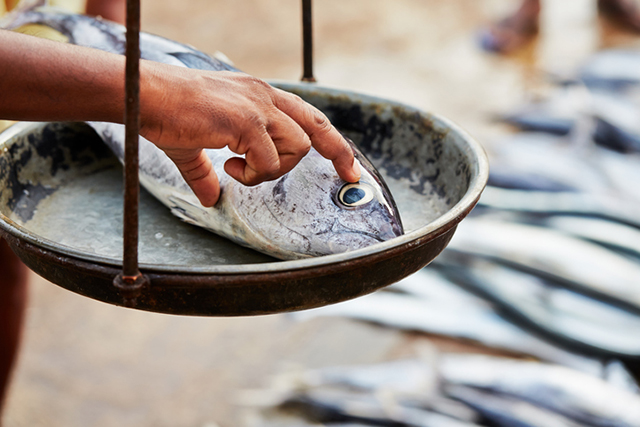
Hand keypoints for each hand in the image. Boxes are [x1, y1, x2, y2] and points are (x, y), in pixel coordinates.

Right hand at [139, 64, 360, 206]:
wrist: (145, 96)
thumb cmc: (166, 114)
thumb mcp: (193, 146)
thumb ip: (206, 172)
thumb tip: (210, 198)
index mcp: (257, 95)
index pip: (306, 115)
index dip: (328, 140)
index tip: (345, 164)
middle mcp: (264, 96)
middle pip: (318, 124)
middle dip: (339, 152)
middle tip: (349, 176)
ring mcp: (257, 107)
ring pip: (297, 146)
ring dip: (273, 169)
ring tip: (240, 169)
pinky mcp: (246, 121)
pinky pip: (269, 159)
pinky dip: (254, 172)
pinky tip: (229, 166)